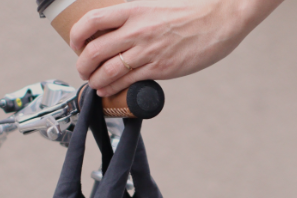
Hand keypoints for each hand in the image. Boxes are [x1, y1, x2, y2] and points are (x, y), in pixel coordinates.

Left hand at [70, 0, 283, 96]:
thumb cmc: (193, 11)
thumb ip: (137, 17)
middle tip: (83, 69)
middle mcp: (136, 30)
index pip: (91, 21)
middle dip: (82, 63)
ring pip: (107, 68)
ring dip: (94, 78)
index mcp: (133, 10)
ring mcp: (147, 50)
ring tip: (93, 82)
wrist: (221, 18)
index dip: (76, 35)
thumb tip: (122, 30)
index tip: (76, 44)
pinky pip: (126, 81)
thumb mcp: (156, 5)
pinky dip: (111, 88)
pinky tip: (107, 90)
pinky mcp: (159, 68)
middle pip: (93, 49)